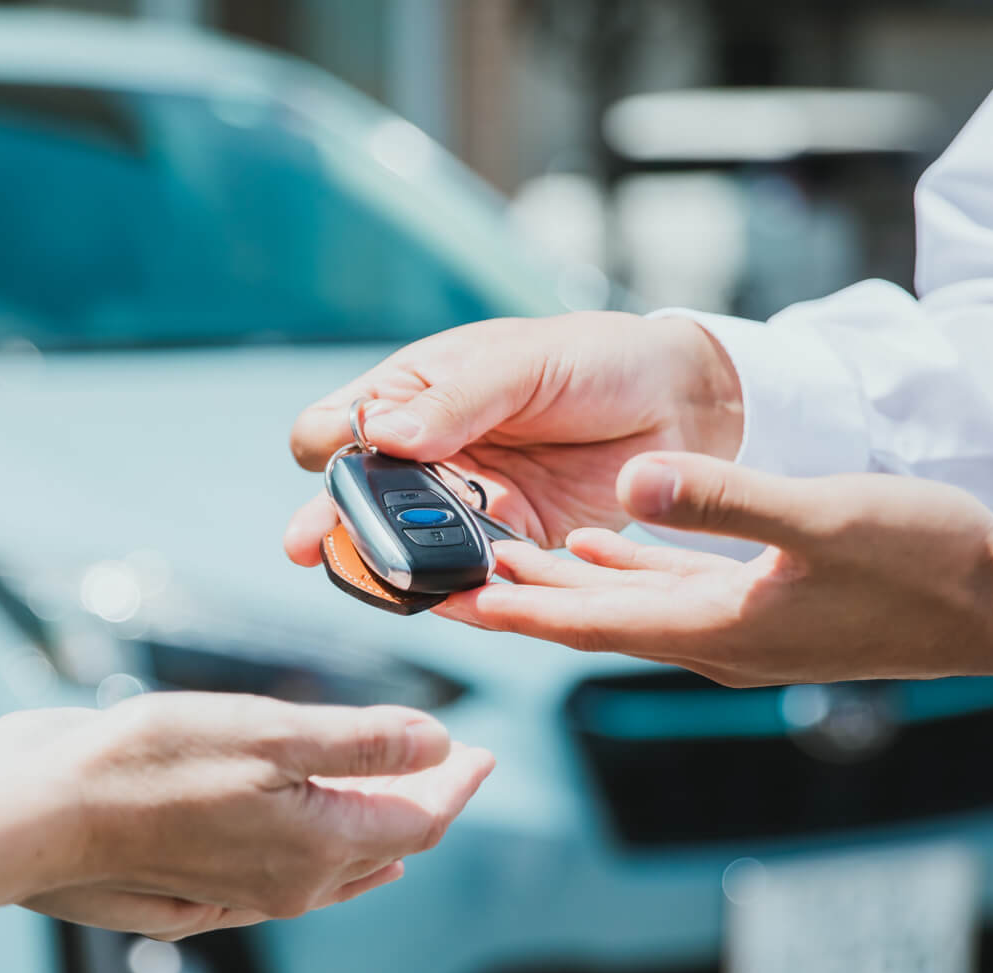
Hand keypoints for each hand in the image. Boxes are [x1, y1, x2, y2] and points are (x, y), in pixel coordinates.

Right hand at [0, 695, 494, 939]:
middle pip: (386, 847)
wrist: (42, 814)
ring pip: (340, 868)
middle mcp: (292, 884)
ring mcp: (247, 892)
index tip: (483, 752)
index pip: (419, 820)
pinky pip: (292, 881)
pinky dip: (326, 855)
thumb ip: (362, 743)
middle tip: (456, 765)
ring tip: (404, 799)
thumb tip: (439, 746)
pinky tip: (324, 849)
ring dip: (379, 830)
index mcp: (320, 847)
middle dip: (427, 803)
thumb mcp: (270, 734)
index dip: (457, 783)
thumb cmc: (149, 763)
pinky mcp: (205, 887)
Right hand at [283, 312, 740, 561]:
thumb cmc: (594, 358)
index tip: (344, 458)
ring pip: (403, 544)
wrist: (680, 402)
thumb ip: (455, 402)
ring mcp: (463, 502)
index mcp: (411, 395)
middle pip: (356, 499)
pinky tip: (445, 593)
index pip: (334, 428)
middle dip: (334, 523)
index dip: (329, 448)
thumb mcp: (520, 364)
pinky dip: (454, 585)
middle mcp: (427, 454)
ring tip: (379, 575)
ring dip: (389, 560)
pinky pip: (468, 573)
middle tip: (312, 545)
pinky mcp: (510, 543)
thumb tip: (382, 432)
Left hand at [437, 451, 992, 692]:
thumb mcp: (819, 516)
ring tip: (502, 562)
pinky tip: (603, 544)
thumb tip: (627, 488)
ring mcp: (743, 632)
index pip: (588, 625)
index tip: (447, 604)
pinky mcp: (768, 612)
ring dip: (565, 588)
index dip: (515, 614)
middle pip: (593, 623)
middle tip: (448, 578)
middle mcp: (717, 643)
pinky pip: (672, 596)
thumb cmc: (924, 560)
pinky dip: (626, 574)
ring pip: (627, 610)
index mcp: (717, 629)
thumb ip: (722, 501)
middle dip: (521, 603)